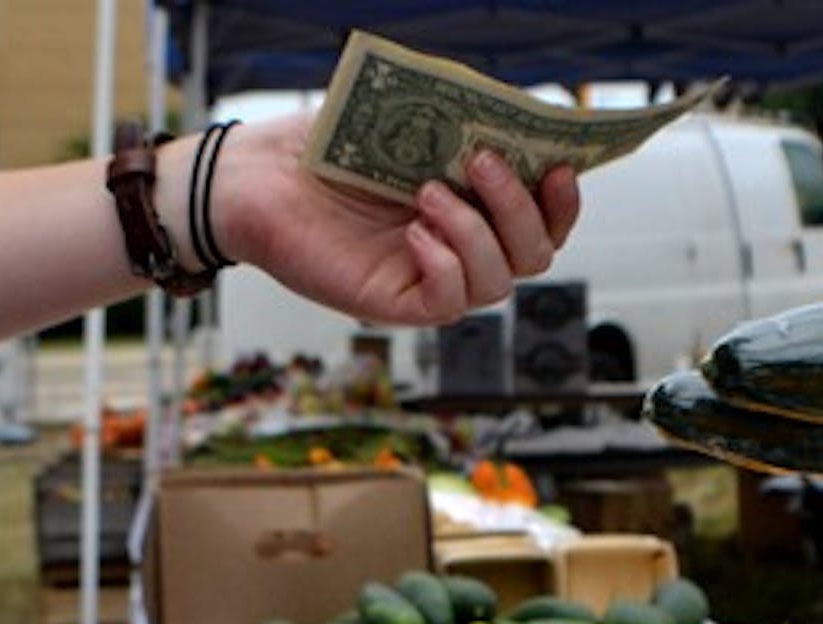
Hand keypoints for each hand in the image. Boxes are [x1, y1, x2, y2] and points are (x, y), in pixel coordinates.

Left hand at [209, 114, 579, 324]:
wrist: (258, 177)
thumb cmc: (327, 148)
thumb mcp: (405, 123)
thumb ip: (463, 125)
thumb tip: (515, 120)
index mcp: (475, 207)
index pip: (545, 221)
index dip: (564, 203)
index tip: (560, 166)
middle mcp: (462, 247)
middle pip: (536, 255)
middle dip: (521, 209)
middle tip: (481, 162)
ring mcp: (431, 278)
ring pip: (500, 283)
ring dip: (478, 233)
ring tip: (427, 193)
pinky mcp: (396, 303)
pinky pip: (450, 302)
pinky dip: (445, 266)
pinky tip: (414, 235)